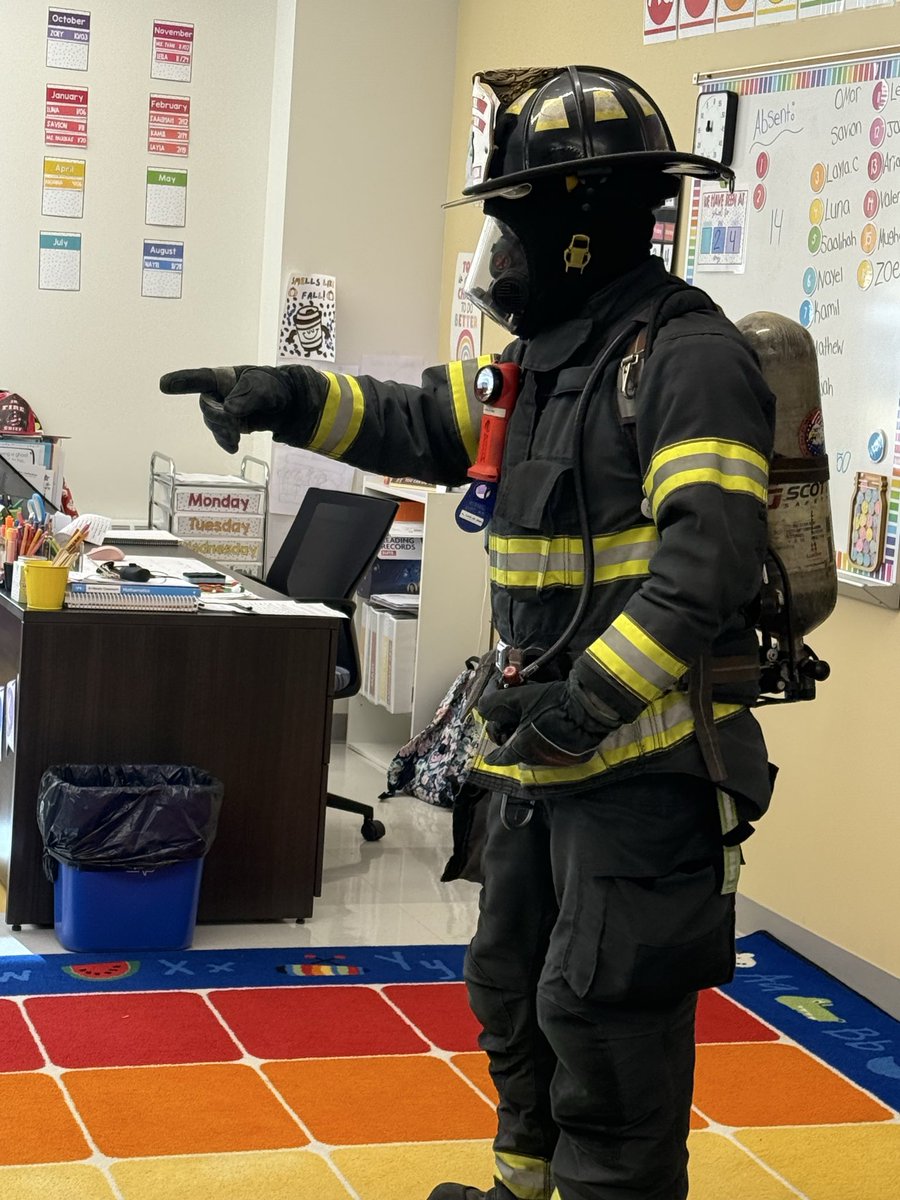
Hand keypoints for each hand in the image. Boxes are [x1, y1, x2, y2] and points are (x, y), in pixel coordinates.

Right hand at [159, 366, 292, 452]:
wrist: (286, 404)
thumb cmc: (272, 387)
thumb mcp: (264, 388)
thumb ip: (247, 397)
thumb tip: (229, 409)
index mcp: (223, 378)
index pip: (200, 378)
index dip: (182, 381)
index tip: (164, 384)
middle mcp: (217, 394)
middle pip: (207, 407)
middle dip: (218, 419)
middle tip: (234, 426)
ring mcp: (222, 410)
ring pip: (213, 423)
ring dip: (223, 432)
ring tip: (237, 439)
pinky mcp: (229, 425)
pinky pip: (220, 435)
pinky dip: (225, 442)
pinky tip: (233, 448)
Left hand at [476, 674, 617, 767]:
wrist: (591, 706)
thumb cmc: (554, 703)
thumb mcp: (519, 698)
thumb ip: (495, 703)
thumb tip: (482, 708)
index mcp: (523, 749)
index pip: (501, 757)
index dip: (493, 755)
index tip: (489, 757)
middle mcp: (539, 759)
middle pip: (518, 752)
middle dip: (512, 739)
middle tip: (512, 723)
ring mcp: (559, 758)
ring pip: (535, 750)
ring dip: (529, 738)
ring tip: (531, 720)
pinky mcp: (573, 754)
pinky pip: (553, 749)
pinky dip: (547, 739)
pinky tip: (550, 723)